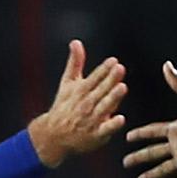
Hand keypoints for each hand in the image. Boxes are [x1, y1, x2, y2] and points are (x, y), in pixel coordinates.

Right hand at [27, 41, 125, 166]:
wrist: (54, 135)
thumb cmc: (64, 106)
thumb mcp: (67, 83)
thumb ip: (75, 63)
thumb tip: (76, 42)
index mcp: (80, 91)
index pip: (94, 78)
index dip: (103, 70)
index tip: (113, 61)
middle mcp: (86, 104)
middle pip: (100, 90)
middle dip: (110, 80)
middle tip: (120, 69)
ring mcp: (91, 119)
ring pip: (104, 107)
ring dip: (112, 98)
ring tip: (122, 87)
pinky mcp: (96, 134)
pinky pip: (105, 129)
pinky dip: (111, 125)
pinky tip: (121, 119)